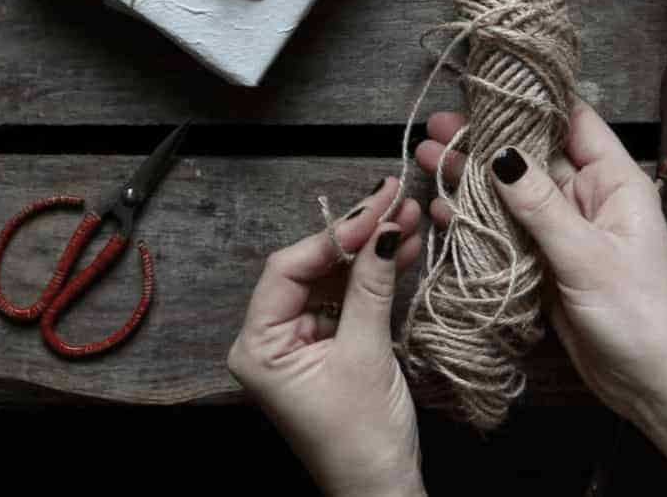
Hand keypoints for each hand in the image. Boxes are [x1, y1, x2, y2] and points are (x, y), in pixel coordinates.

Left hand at [226, 178, 426, 496]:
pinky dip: (374, 276)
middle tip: (393, 199)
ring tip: (409, 217)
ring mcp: (297, 339)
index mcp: (258, 344)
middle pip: (311, 266)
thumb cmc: (363, 441)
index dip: (334, 235)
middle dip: (357, 236)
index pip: (288, 268)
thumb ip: (371, 286)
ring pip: (332, 277)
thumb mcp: (366, 354)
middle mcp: (269, 337)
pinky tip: (402, 249)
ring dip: (372, 251)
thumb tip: (384, 230)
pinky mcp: (324, 343)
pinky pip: (346, 298)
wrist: (384, 495)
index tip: (375, 208)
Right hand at [414, 100, 666, 422]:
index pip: (570, 121)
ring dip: (470, 177)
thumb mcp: (586, 254)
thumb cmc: (641, 316)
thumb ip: (539, 203)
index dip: (530, 101)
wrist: (654, 387)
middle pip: (529, 155)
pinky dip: (474, 218)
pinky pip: (504, 228)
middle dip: (483, 139)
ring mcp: (563, 229)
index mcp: (612, 182)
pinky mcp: (544, 259)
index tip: (486, 86)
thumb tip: (500, 153)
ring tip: (426, 158)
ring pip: (510, 191)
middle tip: (437, 126)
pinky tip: (442, 209)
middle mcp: (586, 197)